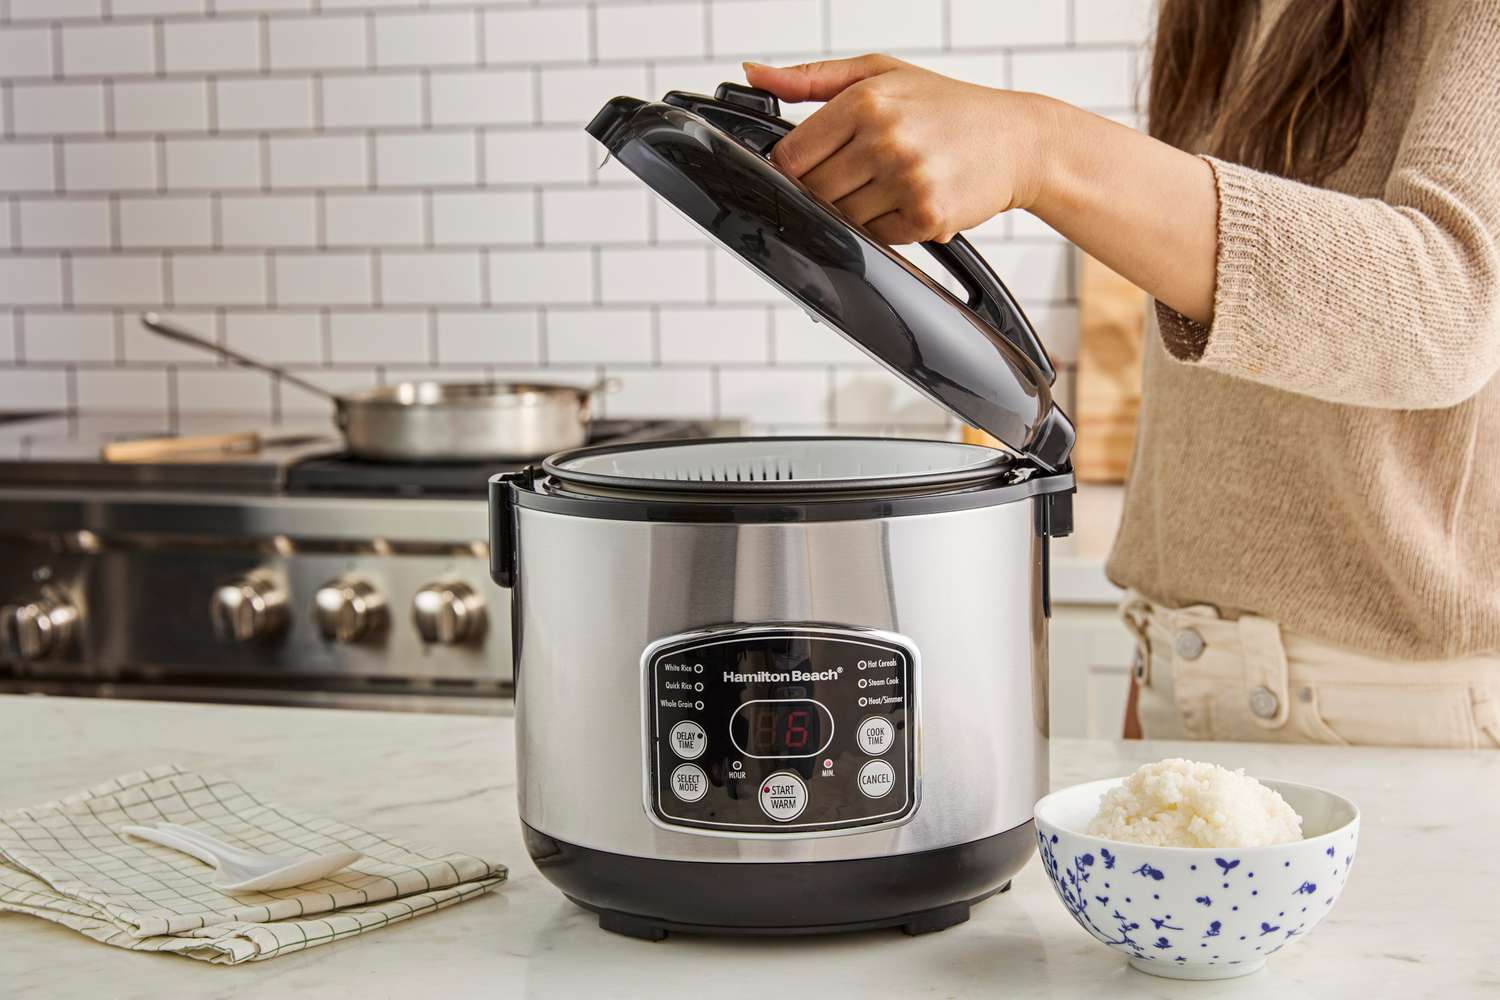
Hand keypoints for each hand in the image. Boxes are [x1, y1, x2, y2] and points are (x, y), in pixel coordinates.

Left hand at [745, 55, 1051, 243]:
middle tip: (864, 172)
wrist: (1019, 140)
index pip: (792, 156)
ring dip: (859, 209)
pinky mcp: (927, 216)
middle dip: (830, 188)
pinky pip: (877, 237)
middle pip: (813, 192)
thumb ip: (810, 79)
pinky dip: (888, 226)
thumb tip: (753, 74)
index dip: (797, 166)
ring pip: (843, 218)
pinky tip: (911, 199)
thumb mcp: (880, 73)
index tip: (817, 163)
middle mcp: (885, 138)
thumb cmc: (948, 106)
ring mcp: (906, 180)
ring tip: (892, 182)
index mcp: (866, 99)